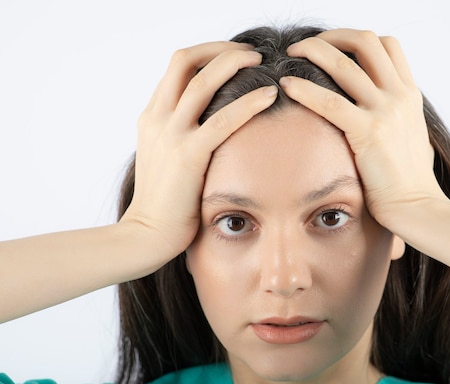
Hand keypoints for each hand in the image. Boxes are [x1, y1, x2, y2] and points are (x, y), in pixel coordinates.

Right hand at [120, 42, 277, 256]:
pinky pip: (222, 120)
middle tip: (251, 52)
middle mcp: (157, 118)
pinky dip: (248, 103)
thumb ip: (182, 136)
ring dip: (234, 63)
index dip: (208, 52)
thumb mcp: (166, 158)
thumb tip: (213, 125)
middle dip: (221, 49)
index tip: (235, 54)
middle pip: (186, 61)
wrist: (146, 235)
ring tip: (262, 61)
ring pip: (201, 80)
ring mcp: (170, 135)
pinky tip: (270, 96)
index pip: (177, 66)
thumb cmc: (165, 202)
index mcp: (152, 116)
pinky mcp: (187, 156)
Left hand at [279, 29, 449, 228]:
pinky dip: (304, 89)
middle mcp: (400, 95)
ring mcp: (386, 111)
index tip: (333, 47)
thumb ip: (397, 117)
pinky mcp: (368, 132)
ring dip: (313, 51)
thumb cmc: (411, 181)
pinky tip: (286, 86)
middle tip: (306, 45)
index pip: (387, 45)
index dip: (356, 38)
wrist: (419, 207)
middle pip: (365, 42)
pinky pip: (329, 101)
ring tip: (291, 55)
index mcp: (410, 94)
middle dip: (332, 36)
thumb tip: (381, 113)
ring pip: (344, 64)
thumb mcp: (411, 137)